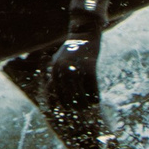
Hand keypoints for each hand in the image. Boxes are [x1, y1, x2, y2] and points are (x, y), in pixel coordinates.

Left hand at [42, 31, 103, 148]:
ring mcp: (76, 71)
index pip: (56, 98)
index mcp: (54, 72)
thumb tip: (51, 95)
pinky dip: (95, 98)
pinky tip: (97, 101)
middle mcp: (63, 72)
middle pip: (68, 101)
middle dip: (75, 110)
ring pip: (81, 98)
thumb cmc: (70, 51)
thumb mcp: (57, 62)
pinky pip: (93, 90)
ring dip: (85, 106)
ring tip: (88, 109)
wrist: (84, 33)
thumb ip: (54, 78)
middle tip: (81, 114)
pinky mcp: (90, 69)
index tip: (69, 114)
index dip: (63, 108)